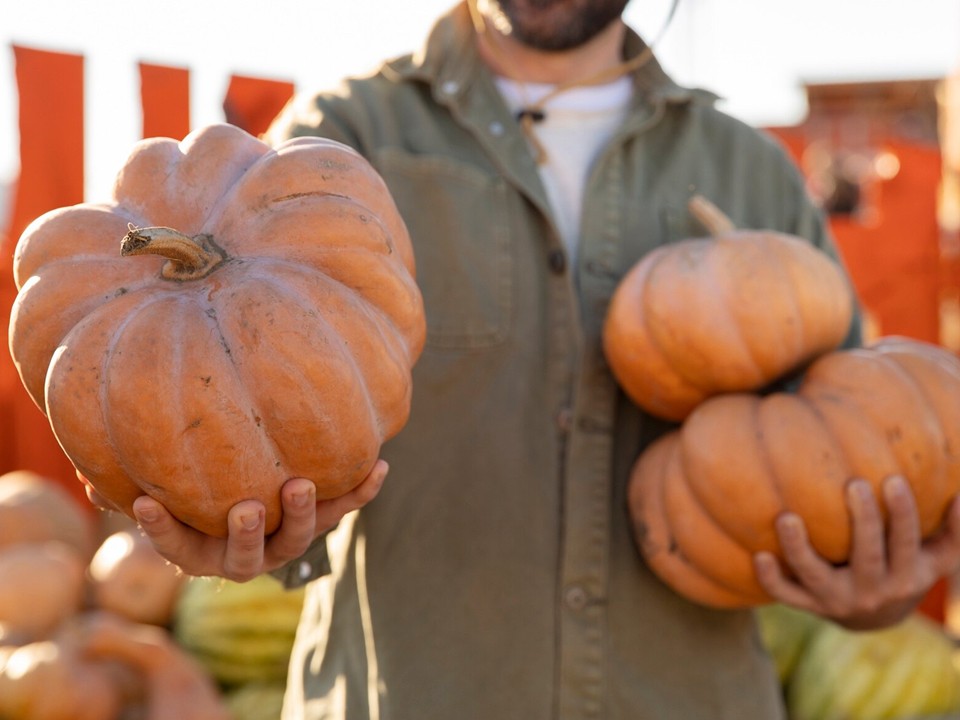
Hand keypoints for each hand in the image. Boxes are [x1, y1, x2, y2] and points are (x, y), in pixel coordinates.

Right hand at [121, 460, 387, 581]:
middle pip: (246, 556)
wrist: (254, 495)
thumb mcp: (165, 493)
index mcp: (201, 550)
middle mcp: (245, 553)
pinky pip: (345, 507)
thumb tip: (86, 477)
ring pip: (298, 538)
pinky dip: (361, 490)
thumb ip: (129, 485)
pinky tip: (380, 466)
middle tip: (247, 508)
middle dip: (246, 534)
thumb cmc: (195, 492)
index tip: (145, 503)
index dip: (161, 528)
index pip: (176, 545)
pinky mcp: (321, 518)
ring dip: (304, 515)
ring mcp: (285, 540)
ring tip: (303, 485)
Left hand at [753, 476, 959, 629]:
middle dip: (863, 521)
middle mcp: (872, 592)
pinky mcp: (810, 606)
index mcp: (906, 578)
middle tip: (854, 483)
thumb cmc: (907, 570)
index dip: (902, 514)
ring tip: (786, 518)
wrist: (874, 619)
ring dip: (800, 549)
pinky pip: (787, 596)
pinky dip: (772, 580)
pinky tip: (759, 555)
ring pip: (816, 576)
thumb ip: (955, 531)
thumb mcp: (937, 559)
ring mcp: (837, 600)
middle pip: (866, 556)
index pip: (906, 543)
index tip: (893, 479)